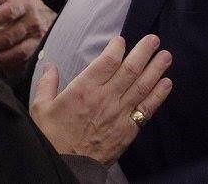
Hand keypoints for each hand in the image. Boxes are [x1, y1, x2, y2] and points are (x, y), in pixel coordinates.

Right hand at [31, 35, 172, 164]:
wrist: (65, 167)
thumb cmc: (51, 137)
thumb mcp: (40, 107)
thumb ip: (46, 84)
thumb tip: (50, 66)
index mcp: (84, 89)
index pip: (108, 61)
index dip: (117, 48)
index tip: (121, 41)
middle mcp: (105, 98)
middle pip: (130, 69)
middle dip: (144, 52)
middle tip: (154, 39)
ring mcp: (119, 114)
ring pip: (142, 86)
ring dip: (156, 69)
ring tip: (166, 56)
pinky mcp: (128, 130)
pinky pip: (147, 109)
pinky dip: (158, 95)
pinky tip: (167, 83)